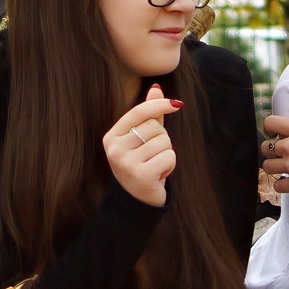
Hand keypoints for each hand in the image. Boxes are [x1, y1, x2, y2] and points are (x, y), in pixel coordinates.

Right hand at [102, 84, 181, 208]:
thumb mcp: (141, 138)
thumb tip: (156, 88)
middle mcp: (115, 149)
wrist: (136, 199)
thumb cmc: (139, 164)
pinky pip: (169, 157)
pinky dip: (169, 165)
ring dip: (166, 153)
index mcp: (112, 137)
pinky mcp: (141, 176)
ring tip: (155, 165)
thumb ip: (148, 114)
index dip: (159, 105)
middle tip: (152, 155)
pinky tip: (159, 174)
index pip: (139, 112)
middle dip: (161, 139)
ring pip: (164, 142)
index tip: (176, 104)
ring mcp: (127, 163)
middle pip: (154, 127)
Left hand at [260, 93, 288, 199]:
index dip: (270, 126)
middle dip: (272, 147)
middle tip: (283, 150)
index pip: (270, 123)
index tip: (275, 131)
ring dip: (274, 165)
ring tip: (285, 165)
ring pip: (268, 166)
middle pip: (266, 146)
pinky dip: (281, 184)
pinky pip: (278, 186)